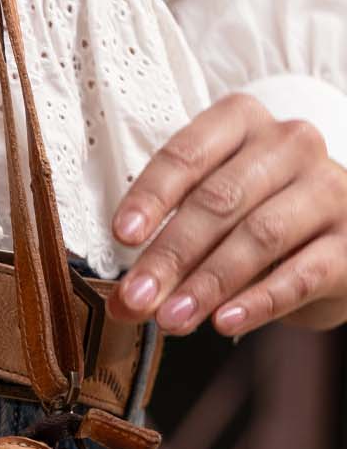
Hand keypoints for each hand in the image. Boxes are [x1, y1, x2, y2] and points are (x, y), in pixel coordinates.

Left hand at [107, 92, 346, 335]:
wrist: (332, 241)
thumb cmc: (255, 220)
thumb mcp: (206, 225)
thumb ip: (163, 256)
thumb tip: (122, 304)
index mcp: (243, 126)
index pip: (189, 152)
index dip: (153, 195)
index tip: (123, 236)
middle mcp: (290, 145)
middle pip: (220, 200)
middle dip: (172, 254)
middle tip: (137, 298)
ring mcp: (326, 190)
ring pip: (260, 235)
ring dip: (208, 282)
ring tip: (170, 320)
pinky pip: (301, 274)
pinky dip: (259, 301)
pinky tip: (224, 322)